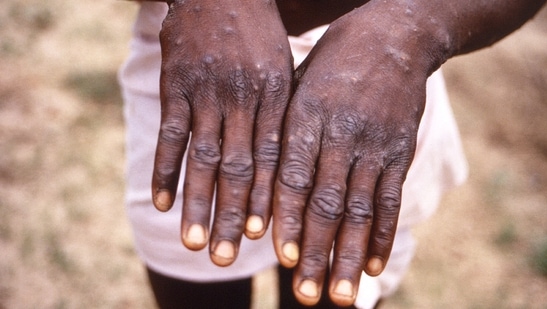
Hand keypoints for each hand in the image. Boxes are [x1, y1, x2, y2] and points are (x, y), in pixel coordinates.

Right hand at [152, 0, 292, 265]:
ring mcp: (207, 91)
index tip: (265, 238)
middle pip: (239, 167)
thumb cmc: (258, 34)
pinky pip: (170, 133)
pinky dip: (164, 169)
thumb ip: (281, 114)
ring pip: (203, 157)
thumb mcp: (283, 67)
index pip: (273, 158)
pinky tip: (160, 202)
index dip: (268, 199)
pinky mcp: (176, 83)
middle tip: (229, 257)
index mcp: (275, 95)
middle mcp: (243, 97)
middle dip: (234, 215)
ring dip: (198, 203)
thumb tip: (284, 166)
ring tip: (196, 243)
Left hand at [272, 3, 440, 305]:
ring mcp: (374, 143)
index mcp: (306, 114)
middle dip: (316, 252)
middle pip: (326, 202)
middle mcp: (341, 133)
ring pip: (360, 208)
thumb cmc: (333, 62)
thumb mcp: (298, 83)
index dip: (288, 218)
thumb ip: (283, 130)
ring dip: (348, 255)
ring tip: (339, 295)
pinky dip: (382, 234)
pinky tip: (372, 265)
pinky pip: (391, 197)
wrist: (395, 34)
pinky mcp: (400, 150)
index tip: (281, 257)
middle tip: (307, 295)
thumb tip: (261, 183)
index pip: (293, 176)